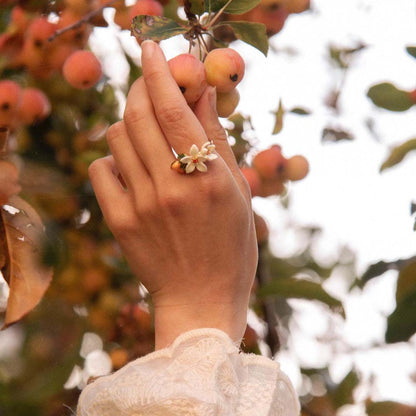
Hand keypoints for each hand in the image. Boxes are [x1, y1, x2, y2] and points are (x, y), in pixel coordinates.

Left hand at [88, 41, 257, 348]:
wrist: (201, 298)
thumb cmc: (231, 246)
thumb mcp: (238, 192)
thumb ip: (217, 139)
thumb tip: (203, 93)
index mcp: (206, 179)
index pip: (174, 109)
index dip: (160, 72)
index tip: (153, 49)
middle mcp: (169, 188)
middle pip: (137, 114)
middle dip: (140, 88)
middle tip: (150, 84)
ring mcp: (140, 205)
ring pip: (116, 137)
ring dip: (130, 123)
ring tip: (149, 135)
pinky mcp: (119, 221)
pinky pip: (102, 169)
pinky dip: (115, 158)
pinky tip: (134, 168)